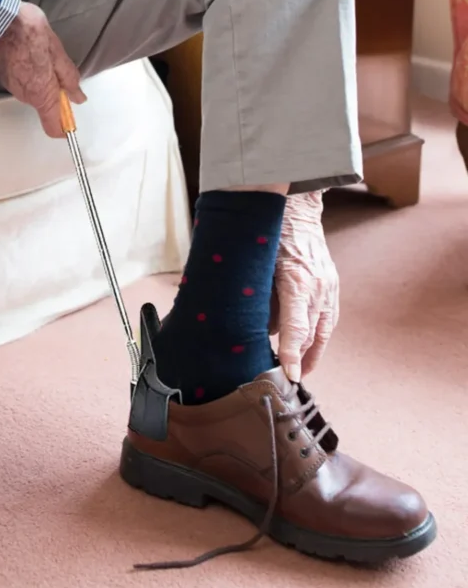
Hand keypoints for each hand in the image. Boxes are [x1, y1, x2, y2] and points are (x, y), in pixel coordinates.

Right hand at [0, 2, 85, 137]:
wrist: (1, 21)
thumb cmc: (31, 34)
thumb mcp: (59, 54)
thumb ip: (69, 79)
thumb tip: (78, 97)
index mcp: (42, 94)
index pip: (53, 126)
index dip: (64, 127)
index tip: (71, 119)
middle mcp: (26, 96)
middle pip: (45, 107)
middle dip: (55, 93)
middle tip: (58, 67)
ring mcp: (13, 88)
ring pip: (35, 94)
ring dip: (43, 81)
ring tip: (42, 57)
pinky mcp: (5, 79)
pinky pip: (24, 84)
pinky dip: (30, 75)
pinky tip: (31, 56)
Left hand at [272, 191, 338, 382]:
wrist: (296, 208)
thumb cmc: (269, 235)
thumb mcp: (257, 264)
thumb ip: (257, 296)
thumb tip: (256, 325)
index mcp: (296, 280)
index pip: (296, 327)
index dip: (292, 353)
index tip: (289, 374)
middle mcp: (317, 285)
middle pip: (313, 333)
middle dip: (303, 358)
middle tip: (291, 379)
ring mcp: (328, 284)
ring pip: (325, 328)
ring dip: (314, 351)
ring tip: (302, 369)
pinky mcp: (332, 283)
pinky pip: (329, 316)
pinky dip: (321, 334)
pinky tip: (311, 345)